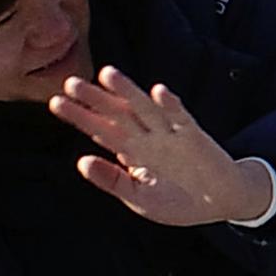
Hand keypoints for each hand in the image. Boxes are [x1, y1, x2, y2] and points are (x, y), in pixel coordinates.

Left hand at [45, 66, 275, 228]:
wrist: (219, 202)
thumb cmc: (177, 201)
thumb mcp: (137, 198)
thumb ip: (110, 180)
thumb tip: (80, 161)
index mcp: (130, 152)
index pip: (100, 129)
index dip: (79, 116)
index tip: (55, 102)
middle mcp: (146, 137)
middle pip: (117, 113)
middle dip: (95, 98)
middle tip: (71, 82)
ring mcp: (169, 134)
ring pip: (144, 108)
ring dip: (127, 91)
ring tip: (107, 74)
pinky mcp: (193, 137)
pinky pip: (181, 118)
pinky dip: (170, 105)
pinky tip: (158, 92)